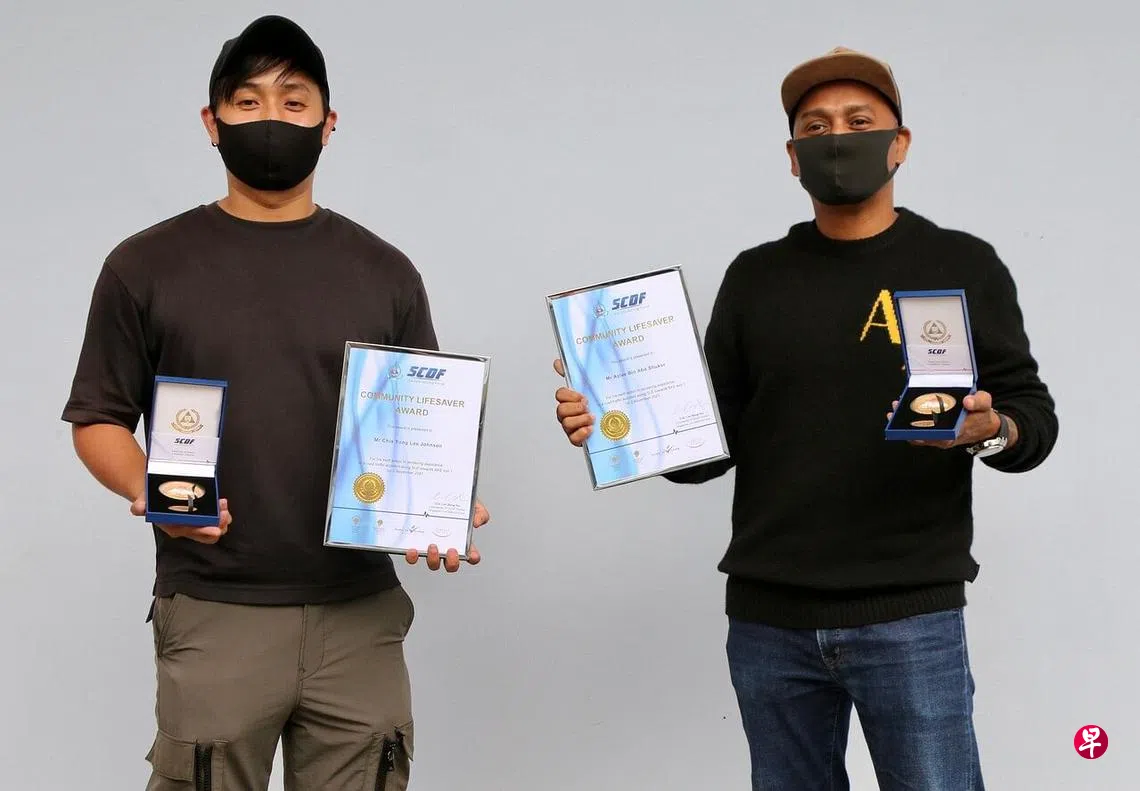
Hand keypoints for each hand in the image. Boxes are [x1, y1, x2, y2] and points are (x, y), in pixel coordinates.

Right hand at [131, 496, 231, 543]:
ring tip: (224, 507)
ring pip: (214, 526)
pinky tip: (222, 503)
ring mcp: (195, 521)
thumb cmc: (150, 502)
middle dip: (218, 526)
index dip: (204, 532)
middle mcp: (187, 527)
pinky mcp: (201, 514)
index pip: (191, 533)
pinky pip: (214, 516)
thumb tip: (138, 508)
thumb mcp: (142, 502)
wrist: (152, 496)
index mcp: (175, 527)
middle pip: (207, 533)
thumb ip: (140, 506)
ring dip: (222, 518)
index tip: (215, 530)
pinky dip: (220, 511)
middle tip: (224, 516)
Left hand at [405, 499, 487, 571]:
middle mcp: (446, 546)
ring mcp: (430, 546)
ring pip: (433, 563)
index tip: (471, 555)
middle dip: (452, 562)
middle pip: (451, 565)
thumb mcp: (470, 502)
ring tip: (432, 546)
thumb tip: (477, 523)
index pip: (471, 554)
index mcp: (461, 539)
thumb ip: (479, 511)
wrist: (432, 489)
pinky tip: (412, 549)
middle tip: (451, 550)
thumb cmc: (453, 500)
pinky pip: (413, 557)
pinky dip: (412, 557)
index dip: (472, 557)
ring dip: (433, 559)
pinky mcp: (415, 544)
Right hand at [552, 358, 594, 445]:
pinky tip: (591, 429)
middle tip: (587, 406)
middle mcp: (568, 414)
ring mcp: (572, 427)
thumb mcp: (592, 386)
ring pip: (566, 424)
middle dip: (575, 408)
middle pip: (561, 410)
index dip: (569, 395)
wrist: (616, 423)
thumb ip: (577, 374)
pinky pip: (573, 438)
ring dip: (580, 420)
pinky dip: (582, 433)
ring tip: (592, 418)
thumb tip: (558, 362)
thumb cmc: (601, 403)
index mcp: (570, 400)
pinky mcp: (578, 439)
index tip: (582, 395)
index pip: (560, 395)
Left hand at [886, 390, 1001, 449]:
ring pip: (917, 433)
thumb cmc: (982, 415)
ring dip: (903, 422)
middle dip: (905, 422)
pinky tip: (900, 412)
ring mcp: (938, 437)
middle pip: (921, 433)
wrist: (985, 427)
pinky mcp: (935, 434)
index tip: (908, 418)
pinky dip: (908, 423)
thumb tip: (967, 401)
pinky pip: (919, 431)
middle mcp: (944, 438)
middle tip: (896, 408)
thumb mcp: (986, 405)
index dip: (920, 428)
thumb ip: (979, 401)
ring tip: (895, 407)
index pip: (934, 433)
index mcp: (956, 432)